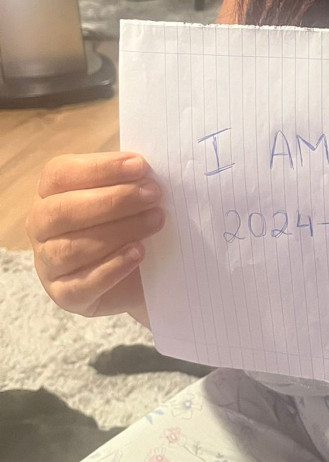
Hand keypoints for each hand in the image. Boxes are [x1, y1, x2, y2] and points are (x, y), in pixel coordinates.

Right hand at [24, 152, 164, 320]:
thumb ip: (130, 179)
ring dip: (119, 231)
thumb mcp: (129, 195)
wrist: (144, 275)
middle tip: (153, 194)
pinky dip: (113, 267)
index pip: (60, 174)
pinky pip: (81, 285)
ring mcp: (48, 264)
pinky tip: (139, 253)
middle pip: (62, 211)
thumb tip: (146, 170)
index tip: (140, 166)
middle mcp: (41, 227)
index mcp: (50, 193)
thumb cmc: (131, 222)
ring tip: (156, 221)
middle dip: (112, 200)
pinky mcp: (65, 295)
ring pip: (70, 248)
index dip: (100, 168)